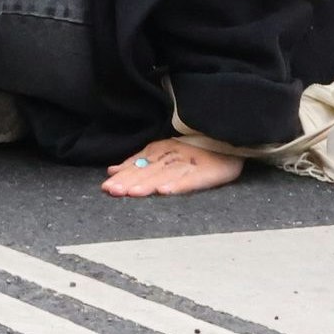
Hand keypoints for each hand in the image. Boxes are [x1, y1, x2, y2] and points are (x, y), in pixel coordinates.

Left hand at [99, 136, 245, 197]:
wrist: (227, 141)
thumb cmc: (192, 150)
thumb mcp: (162, 152)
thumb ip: (137, 163)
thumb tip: (111, 170)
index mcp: (159, 152)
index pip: (137, 167)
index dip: (122, 177)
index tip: (106, 188)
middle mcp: (171, 157)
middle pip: (147, 172)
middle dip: (129, 182)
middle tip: (113, 191)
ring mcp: (188, 164)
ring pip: (165, 175)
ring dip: (148, 184)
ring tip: (134, 192)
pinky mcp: (207, 172)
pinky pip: (190, 179)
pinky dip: (177, 185)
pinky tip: (165, 191)